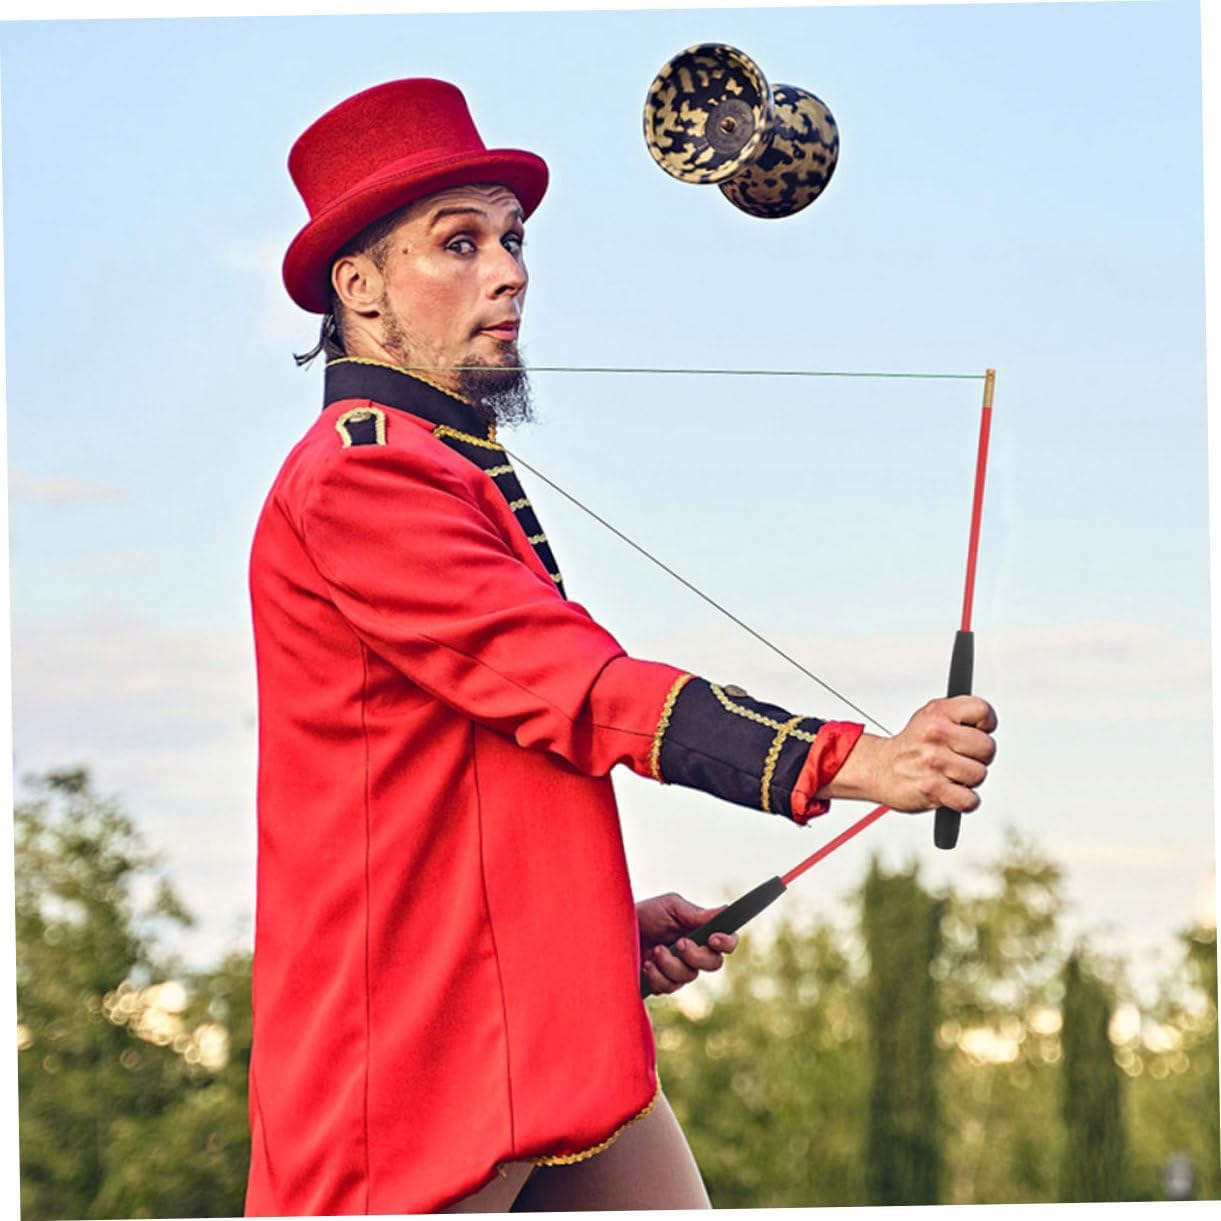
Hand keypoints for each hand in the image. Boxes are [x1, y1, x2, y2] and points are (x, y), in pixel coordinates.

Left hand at [636, 892, 738, 995]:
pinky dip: (657, 975)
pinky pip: (670, 988)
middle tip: (680, 943)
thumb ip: (696, 913)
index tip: (713, 938)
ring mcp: (680, 970)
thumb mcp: (670, 907)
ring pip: (690, 977)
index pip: (726, 942)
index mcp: (700, 931)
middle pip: (714, 964)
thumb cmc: (644, 914)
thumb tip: (725, 910)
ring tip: (655, 950)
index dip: (727, 942)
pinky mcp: (664, 984)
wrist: (612, 931)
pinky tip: (647, 964)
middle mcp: (695, 953)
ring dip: (671, 964)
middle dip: (696, 955)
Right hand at [822, 695, 996, 813]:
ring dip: (969, 779)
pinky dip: (964, 800)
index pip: (982, 711)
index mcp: (938, 713)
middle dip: (979, 756)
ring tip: (951, 774)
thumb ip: (961, 714)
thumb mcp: (931, 716)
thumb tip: (988, 722)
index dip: (986, 724)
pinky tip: (952, 792)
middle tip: (961, 757)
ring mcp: (934, 762)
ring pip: (979, 774)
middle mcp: (935, 734)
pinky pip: (969, 800)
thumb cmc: (913, 746)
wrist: (880, 769)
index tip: (978, 731)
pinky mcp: (932, 789)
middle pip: (987, 747)